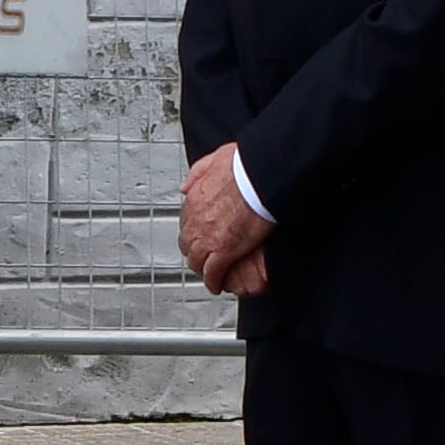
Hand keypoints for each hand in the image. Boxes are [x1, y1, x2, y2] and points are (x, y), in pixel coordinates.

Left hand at [180, 145, 273, 292]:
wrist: (259, 178)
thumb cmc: (244, 167)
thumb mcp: (214, 160)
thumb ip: (197, 173)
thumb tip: (185, 186)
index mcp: (195, 199)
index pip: (187, 222)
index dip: (194, 231)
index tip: (200, 234)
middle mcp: (196, 220)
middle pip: (188, 243)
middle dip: (194, 251)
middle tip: (202, 257)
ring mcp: (208, 238)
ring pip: (197, 260)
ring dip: (202, 268)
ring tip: (209, 274)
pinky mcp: (224, 251)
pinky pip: (213, 272)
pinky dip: (214, 281)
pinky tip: (217, 285)